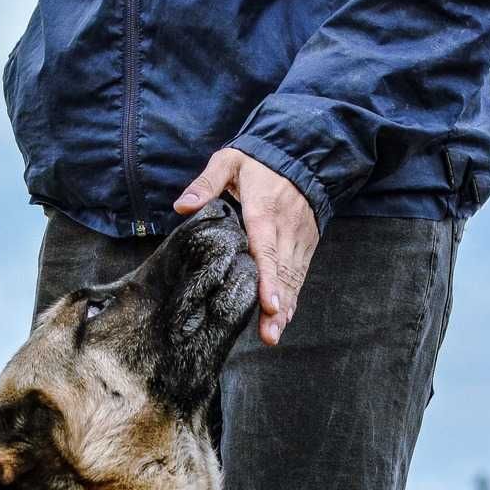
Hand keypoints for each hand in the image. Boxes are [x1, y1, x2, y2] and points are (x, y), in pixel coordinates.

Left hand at [175, 149, 318, 345]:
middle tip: (269, 335)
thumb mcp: (229, 162)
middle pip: (282, 273)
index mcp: (263, 212)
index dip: (269, 280)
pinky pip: (301, 273)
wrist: (301, 154)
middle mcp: (285, 229)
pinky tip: (284, 317)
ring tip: (274, 334)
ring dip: (286, 308)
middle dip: (277, 307)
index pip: (267, 251)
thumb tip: (183, 206)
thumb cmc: (259, 162)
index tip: (269, 305)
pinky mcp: (306, 243)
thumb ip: (207, 183)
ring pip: (294, 277)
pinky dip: (294, 296)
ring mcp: (298, 238)